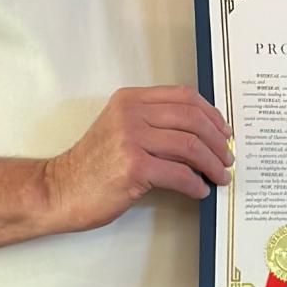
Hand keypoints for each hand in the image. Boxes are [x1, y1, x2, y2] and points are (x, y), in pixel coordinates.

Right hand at [43, 86, 230, 231]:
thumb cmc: (91, 165)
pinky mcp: (134, 167)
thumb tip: (201, 135)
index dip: (211, 114)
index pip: (184, 96)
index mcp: (130, 100)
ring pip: (191, 146)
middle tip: (227, 157)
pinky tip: (200, 190)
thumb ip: (153, 123)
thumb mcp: (120, 128)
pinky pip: (180, 174)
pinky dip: (196, 184)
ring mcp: (131, 139)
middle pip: (193, 120)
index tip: (224, 130)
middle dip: (218, 141)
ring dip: (212, 164)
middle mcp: (131, 114)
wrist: (59, 190)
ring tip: (220, 176)